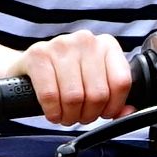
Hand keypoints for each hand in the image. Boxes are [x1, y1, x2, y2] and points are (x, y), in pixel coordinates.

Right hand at [15, 30, 132, 124]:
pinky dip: (53, 112)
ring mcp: (61, 44)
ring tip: (65, 114)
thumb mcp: (94, 82)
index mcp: (106, 45)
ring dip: (70, 116)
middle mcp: (86, 40)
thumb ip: (114, 97)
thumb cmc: (65, 76)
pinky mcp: (38, 55)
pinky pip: (50, 96)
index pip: (121, 82)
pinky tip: (52, 111)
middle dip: (88, 115)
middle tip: (79, 116)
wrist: (29, 66)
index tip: (103, 113)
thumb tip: (128, 113)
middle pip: (98, 94)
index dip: (113, 106)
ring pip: (75, 97)